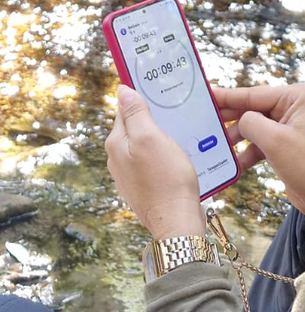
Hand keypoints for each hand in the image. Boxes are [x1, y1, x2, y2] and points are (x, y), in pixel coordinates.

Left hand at [105, 85, 204, 240]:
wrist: (177, 221)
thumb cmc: (167, 179)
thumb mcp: (152, 138)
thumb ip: (135, 113)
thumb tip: (122, 90)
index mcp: (116, 143)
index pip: (125, 110)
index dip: (142, 99)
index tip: (159, 92)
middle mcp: (118, 159)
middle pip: (135, 127)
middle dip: (153, 119)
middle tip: (176, 112)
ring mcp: (130, 175)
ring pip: (145, 145)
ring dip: (160, 138)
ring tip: (181, 134)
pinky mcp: (144, 186)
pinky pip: (153, 161)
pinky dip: (164, 155)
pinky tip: (179, 156)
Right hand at [213, 84, 304, 233]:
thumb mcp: (274, 141)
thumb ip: (250, 123)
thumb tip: (238, 120)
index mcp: (295, 97)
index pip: (254, 94)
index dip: (227, 96)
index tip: (205, 94)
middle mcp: (292, 106)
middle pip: (251, 109)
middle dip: (230, 118)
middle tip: (202, 121)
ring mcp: (288, 125)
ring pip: (252, 126)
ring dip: (236, 138)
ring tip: (215, 146)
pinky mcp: (283, 143)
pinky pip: (258, 142)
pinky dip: (246, 153)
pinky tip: (232, 164)